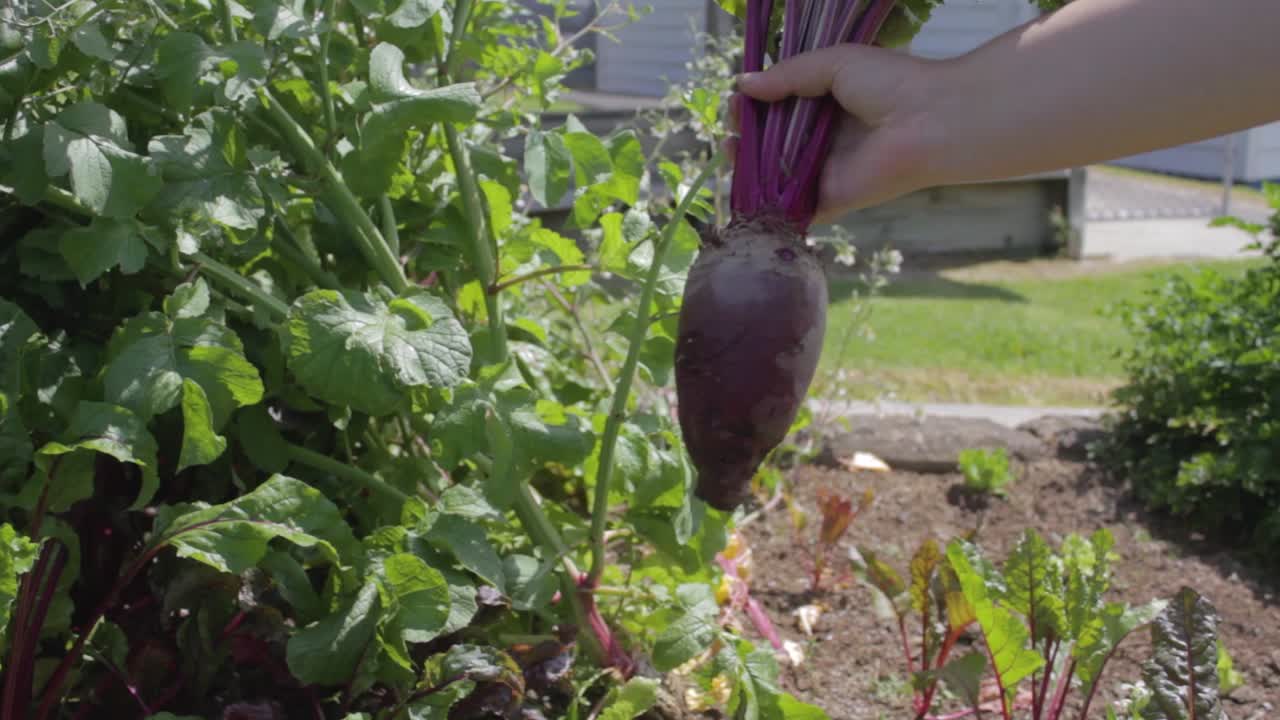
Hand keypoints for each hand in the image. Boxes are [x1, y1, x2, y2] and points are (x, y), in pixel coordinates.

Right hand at [730, 44, 945, 221]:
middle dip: (744, 137)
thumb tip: (742, 84)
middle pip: (771, 144)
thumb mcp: (833, 63)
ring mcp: (823, 173)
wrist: (929, 121)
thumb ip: (788, 75)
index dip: (753, 106)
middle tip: (731, 128)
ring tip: (730, 151)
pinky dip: (765, 204)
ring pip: (774, 176)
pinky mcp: (828, 201)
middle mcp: (823, 141)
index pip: (778, 109)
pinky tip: (741, 188)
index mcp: (827, 105)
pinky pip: (790, 207)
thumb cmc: (891, 83)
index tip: (737, 100)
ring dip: (747, 167)